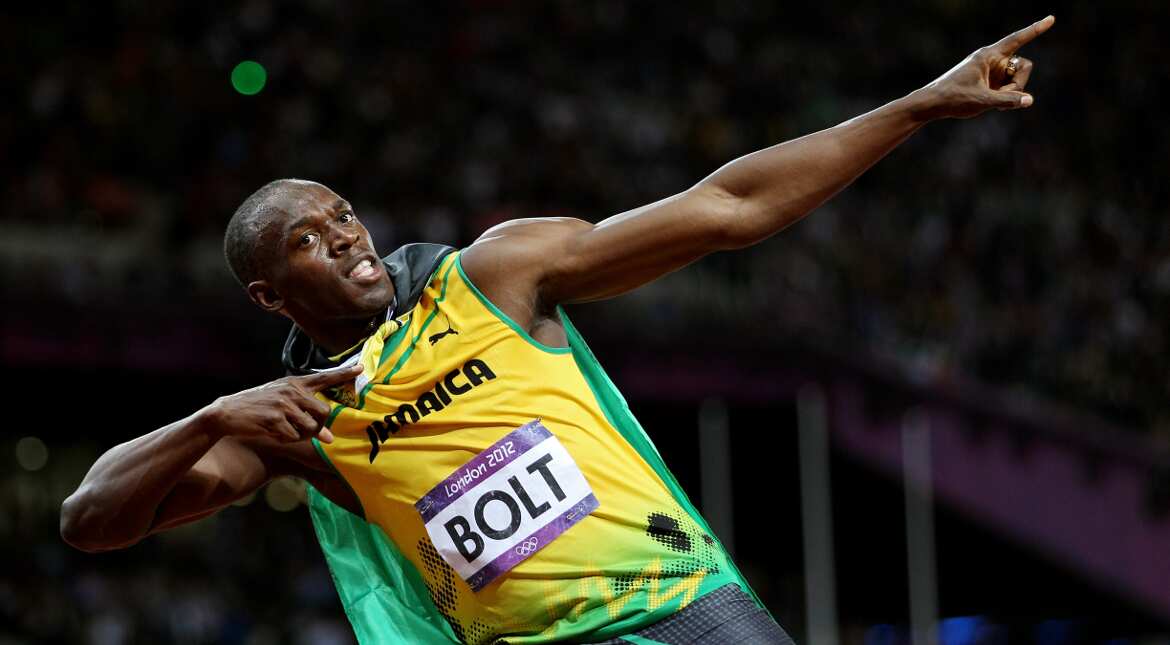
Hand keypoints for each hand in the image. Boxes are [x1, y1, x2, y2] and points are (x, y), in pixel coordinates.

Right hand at [199, 363, 362, 443]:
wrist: (227, 413)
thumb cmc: (259, 408)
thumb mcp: (282, 404)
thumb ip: (307, 416)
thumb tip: (330, 439)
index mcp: (295, 383)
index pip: (324, 377)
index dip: (344, 374)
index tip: (361, 368)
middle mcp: (292, 390)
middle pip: (325, 412)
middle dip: (319, 427)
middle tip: (303, 430)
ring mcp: (284, 403)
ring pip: (311, 428)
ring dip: (301, 436)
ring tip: (284, 430)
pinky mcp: (275, 418)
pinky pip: (294, 437)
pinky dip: (286, 440)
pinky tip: (273, 433)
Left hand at [916, 15, 1054, 119]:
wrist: (932, 104)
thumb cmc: (953, 98)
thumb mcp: (982, 101)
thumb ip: (1007, 101)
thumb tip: (1029, 100)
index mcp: (989, 55)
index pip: (1017, 39)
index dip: (1035, 29)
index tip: (1051, 19)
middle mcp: (993, 60)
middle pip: (1025, 66)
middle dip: (1019, 84)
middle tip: (1000, 97)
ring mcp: (994, 71)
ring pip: (1018, 79)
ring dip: (1010, 93)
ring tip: (989, 100)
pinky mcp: (992, 82)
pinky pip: (1010, 88)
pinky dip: (1005, 98)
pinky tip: (991, 103)